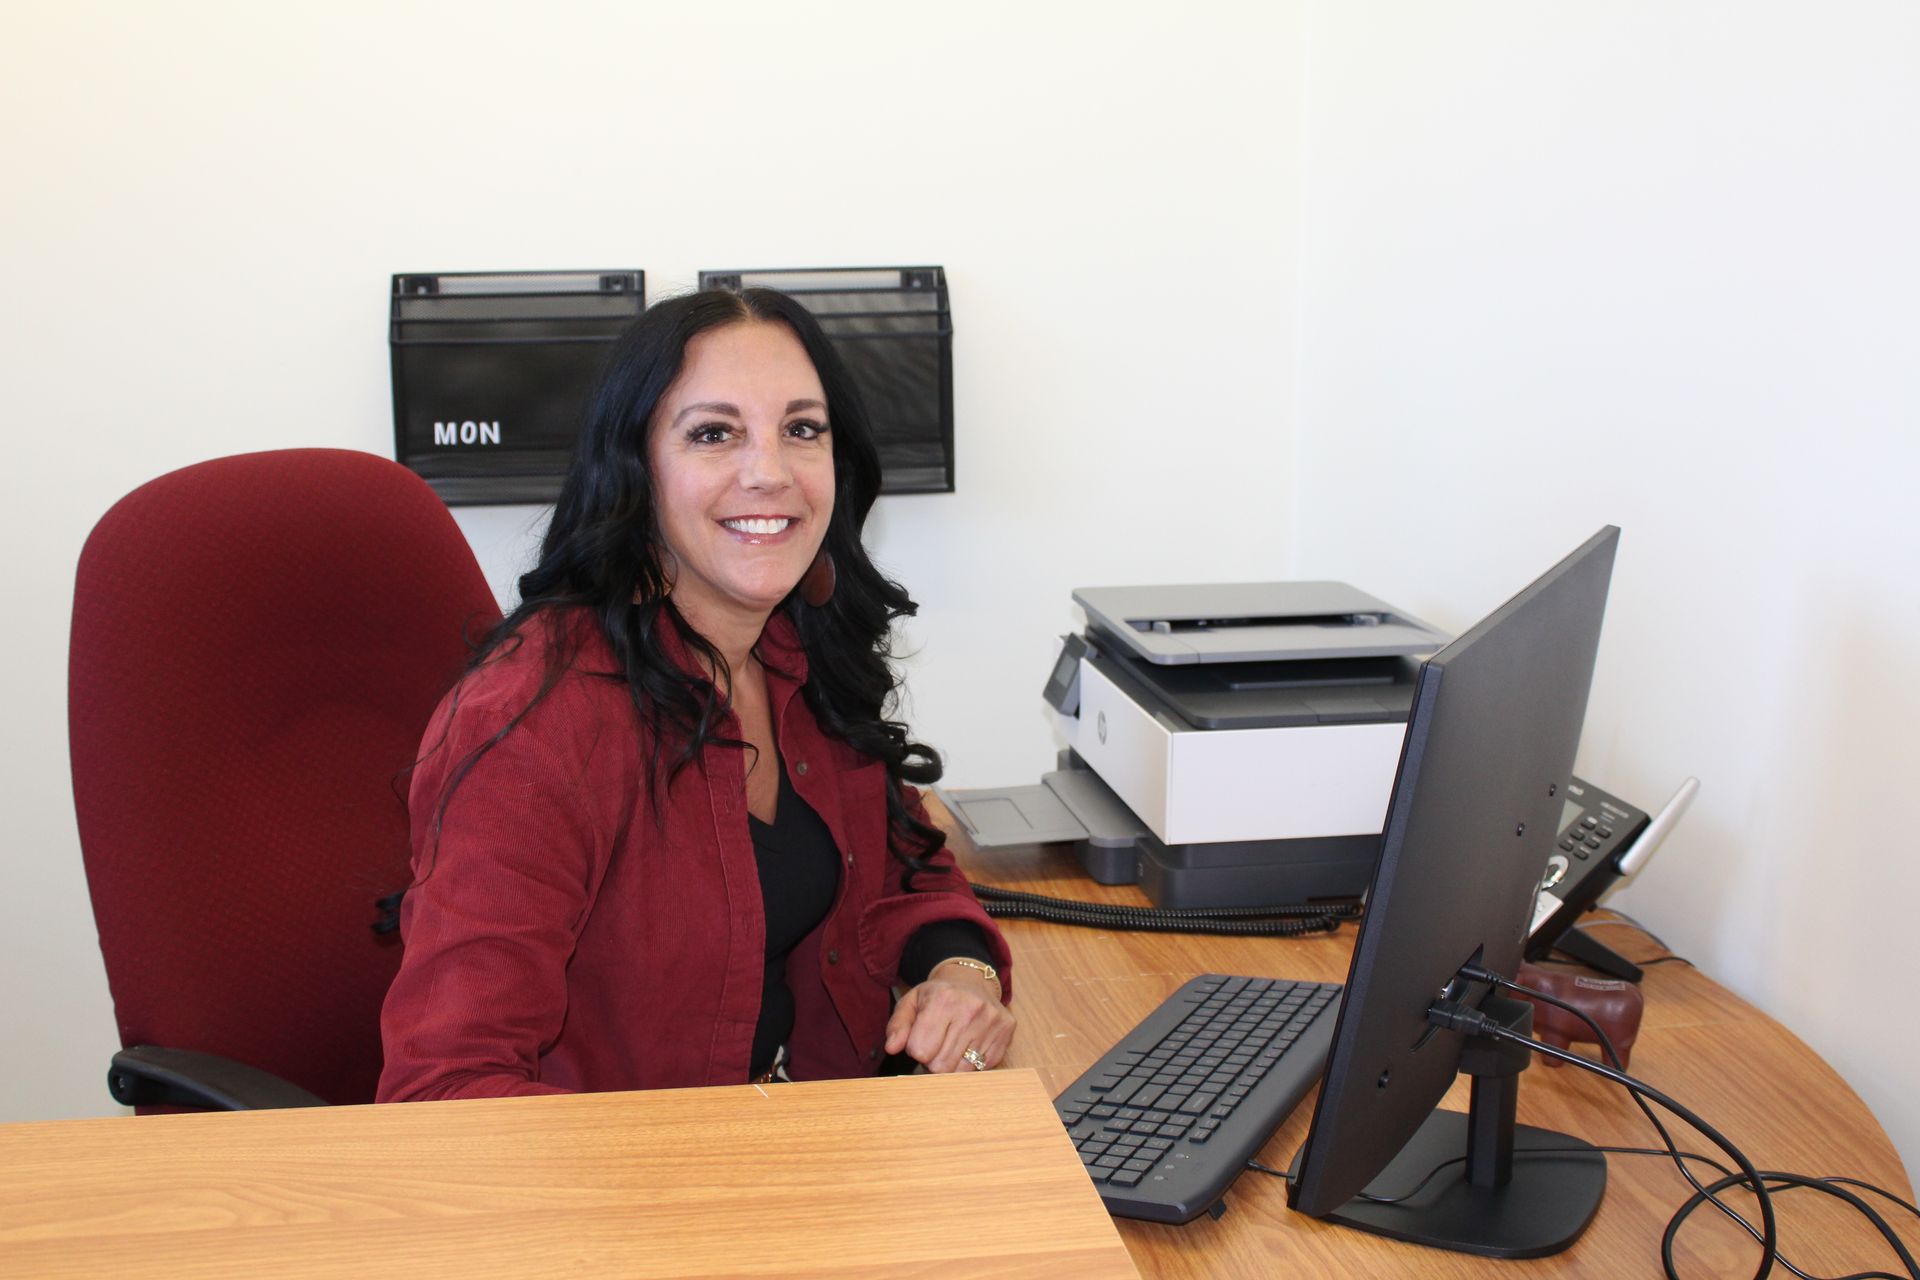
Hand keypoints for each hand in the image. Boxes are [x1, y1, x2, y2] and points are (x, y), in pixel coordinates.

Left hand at [883, 964, 1014, 1072]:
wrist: (972, 981)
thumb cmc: (938, 995)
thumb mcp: (912, 1002)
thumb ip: (898, 1026)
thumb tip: (892, 1048)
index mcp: (943, 999)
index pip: (920, 1051)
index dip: (916, 1049)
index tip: (921, 1039)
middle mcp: (971, 1010)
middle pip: (940, 1066)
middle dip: (933, 1060)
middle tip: (937, 1044)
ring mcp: (992, 1022)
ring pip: (961, 1072)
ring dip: (952, 1065)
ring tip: (951, 1046)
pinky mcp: (1006, 1034)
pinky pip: (981, 1069)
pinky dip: (971, 1063)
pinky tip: (968, 1046)